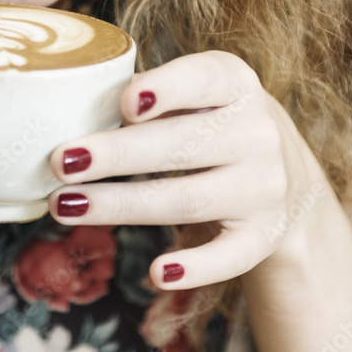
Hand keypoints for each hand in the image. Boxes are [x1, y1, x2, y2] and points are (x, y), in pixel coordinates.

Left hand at [47, 50, 330, 289]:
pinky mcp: (263, 236)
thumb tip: (72, 113)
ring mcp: (264, 187)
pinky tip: (155, 272)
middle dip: (116, 155)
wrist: (290, 181)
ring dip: (121, 205)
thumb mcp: (199, 95)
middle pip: (180, 145)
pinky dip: (195, 268)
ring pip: (186, 199)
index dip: (167, 89)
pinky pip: (229, 256)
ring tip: (66, 206)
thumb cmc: (215, 125)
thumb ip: (151, 96)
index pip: (204, 78)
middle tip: (61, 161)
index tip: (126, 103)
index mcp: (235, 84)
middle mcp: (257, 132)